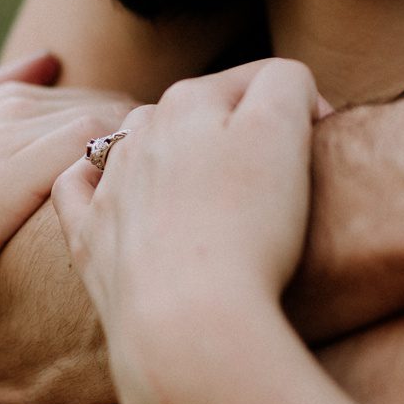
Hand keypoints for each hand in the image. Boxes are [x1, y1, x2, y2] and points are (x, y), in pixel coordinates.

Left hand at [51, 59, 320, 391]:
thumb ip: (286, 82)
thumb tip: (285, 87)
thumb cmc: (247, 226)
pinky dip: (95, 183)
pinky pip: (79, 190)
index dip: (303, 109)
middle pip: (202, 111)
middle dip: (238, 131)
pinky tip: (114, 195)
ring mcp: (107, 187)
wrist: (188, 324)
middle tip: (276, 182)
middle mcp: (138, 133)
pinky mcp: (88, 240)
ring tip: (212, 197)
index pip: (262, 79)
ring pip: (141, 144)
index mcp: (189, 99)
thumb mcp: (282, 130)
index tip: (324, 151)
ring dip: (175, 156)